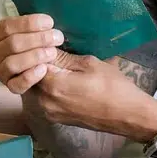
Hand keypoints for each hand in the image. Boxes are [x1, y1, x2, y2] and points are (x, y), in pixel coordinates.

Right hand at [0, 14, 65, 93]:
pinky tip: (44, 69)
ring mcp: (0, 71)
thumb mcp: (32, 31)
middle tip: (57, 37)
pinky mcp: (10, 86)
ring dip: (35, 56)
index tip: (50, 22)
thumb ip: (35, 25)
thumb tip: (48, 21)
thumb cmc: (36, 44)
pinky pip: (16, 84)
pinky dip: (30, 77)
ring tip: (52, 52)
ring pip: (12, 64)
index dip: (29, 24)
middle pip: (12, 44)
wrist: (40, 67)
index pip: (7, 26)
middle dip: (37, 39)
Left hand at [0, 15, 156, 140]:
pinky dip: (47, 86)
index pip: (31, 61)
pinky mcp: (56, 118)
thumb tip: (45, 47)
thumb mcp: (90, 63)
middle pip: (29, 75)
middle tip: (48, 48)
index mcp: (53, 85)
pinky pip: (44, 98)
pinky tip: (61, 77)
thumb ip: (63, 57)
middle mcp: (45, 101)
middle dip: (35, 60)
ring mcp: (49, 112)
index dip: (37, 48)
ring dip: (41, 74)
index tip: (46, 39)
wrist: (127, 116)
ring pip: (35, 87)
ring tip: (56, 62)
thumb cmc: (113, 87)